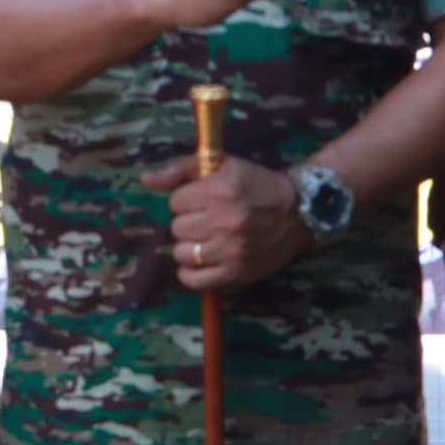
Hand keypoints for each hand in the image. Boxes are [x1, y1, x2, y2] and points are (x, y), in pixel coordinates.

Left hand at [146, 153, 306, 293]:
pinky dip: (190, 273)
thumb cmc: (257, 185)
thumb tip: (144, 178)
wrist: (299, 211)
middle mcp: (224, 219)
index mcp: (219, 190)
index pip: (176, 201)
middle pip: (177, 227)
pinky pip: (196, 280)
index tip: (202, 200)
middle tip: (207, 219)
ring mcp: (230, 248)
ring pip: (182, 252)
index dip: (186, 200)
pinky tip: (198, 262)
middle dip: (188, 222)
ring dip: (189, 246)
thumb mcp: (222, 165)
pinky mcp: (237, 271)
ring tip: (205, 239)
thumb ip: (181, 169)